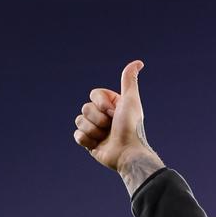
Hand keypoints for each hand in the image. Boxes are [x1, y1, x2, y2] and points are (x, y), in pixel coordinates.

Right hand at [73, 61, 164, 192]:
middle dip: (98, 118)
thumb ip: (129, 81)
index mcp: (111, 105)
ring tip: (106, 137)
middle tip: (111, 127)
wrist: (128, 153)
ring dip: (93, 130)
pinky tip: (97, 144)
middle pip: (85, 108)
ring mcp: (95, 129)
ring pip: (79, 121)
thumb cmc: (131, 127)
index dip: (101, 104)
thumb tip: (138, 62)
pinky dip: (86, 140)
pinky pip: (77, 135)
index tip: (114, 113)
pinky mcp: (89, 142)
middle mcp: (103, 116)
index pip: (93, 94)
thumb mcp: (130, 100)